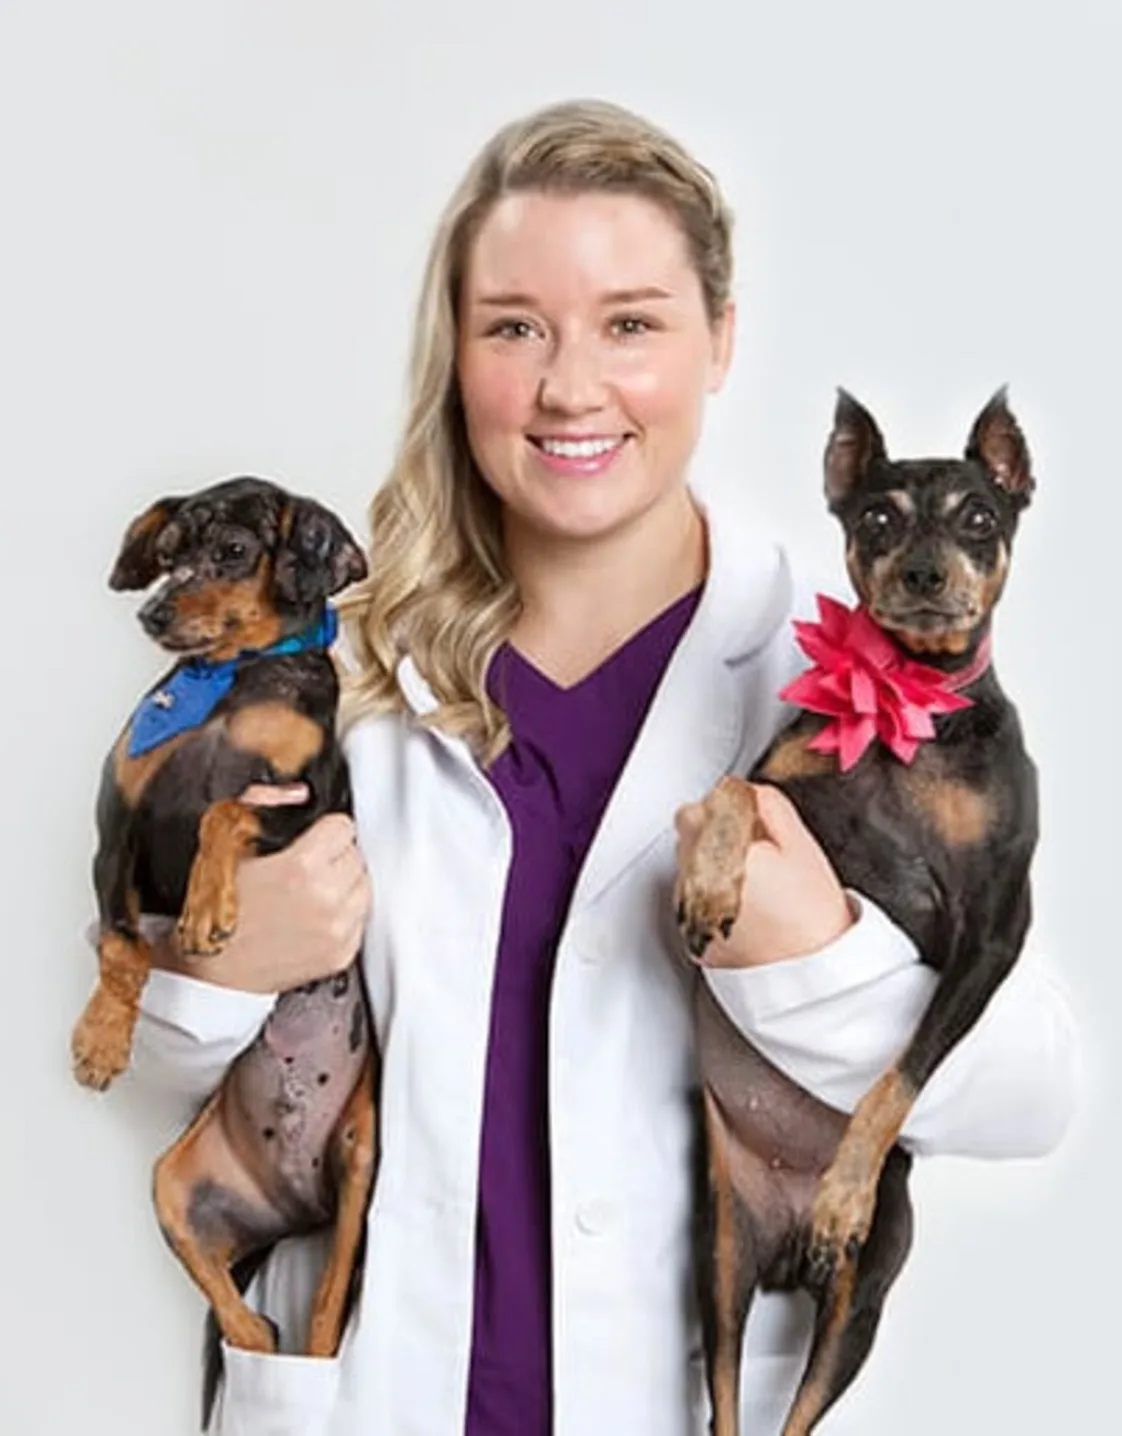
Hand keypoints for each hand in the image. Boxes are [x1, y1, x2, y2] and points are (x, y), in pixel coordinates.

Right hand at [152, 784, 371, 992]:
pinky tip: (313, 916)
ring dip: (344, 884)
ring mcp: (337, 930)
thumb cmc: (212, 910)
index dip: (323, 829)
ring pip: (364, 886)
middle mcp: (326, 900)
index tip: (311, 839)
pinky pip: (360, 919)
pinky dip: (343, 915)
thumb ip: (262, 804)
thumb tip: (297, 793)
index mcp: (302, 868)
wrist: (211, 970)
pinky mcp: (341, 954)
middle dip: (334, 856)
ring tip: (309, 892)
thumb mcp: (225, 843)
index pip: (344, 826)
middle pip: (356, 855)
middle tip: (305, 868)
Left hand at [674, 782, 852, 968]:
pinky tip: (745, 907)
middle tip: (753, 849)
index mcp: (719, 851)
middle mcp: (696, 880)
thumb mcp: (800, 845)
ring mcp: (691, 910)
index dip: (722, 809)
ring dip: (709, 866)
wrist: (810, 973)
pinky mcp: (693, 935)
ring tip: (754, 884)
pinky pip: (692, 902)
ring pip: (687, 869)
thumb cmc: (812, 914)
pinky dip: (710, 898)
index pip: (695, 810)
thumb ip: (768, 805)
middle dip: (713, 834)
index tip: (743, 818)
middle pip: (686, 838)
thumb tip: (746, 791)